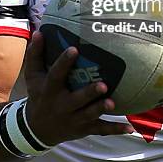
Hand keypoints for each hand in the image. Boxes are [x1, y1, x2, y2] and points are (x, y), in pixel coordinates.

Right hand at [23, 31, 132, 145]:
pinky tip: (129, 128)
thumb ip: (36, 54)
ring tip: (113, 103)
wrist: (36, 129)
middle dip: (89, 93)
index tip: (74, 49)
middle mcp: (61, 105)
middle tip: (103, 85)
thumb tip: (39, 31)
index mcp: (49, 90)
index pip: (56, 75)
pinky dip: (114, 129)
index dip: (64, 62)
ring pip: (89, 115)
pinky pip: (100, 130)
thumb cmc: (39, 95)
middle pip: (76, 99)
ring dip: (101, 109)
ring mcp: (73, 119)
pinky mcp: (83, 128)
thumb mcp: (33, 76)